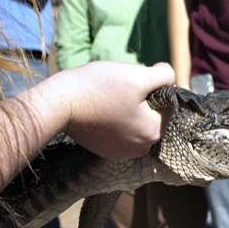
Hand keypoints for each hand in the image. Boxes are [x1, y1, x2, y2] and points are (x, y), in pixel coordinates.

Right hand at [49, 61, 175, 159]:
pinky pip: (121, 130)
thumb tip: (171, 77)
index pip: (167, 103)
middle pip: (152, 113)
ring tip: (108, 99)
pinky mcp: (106, 151)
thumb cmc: (99, 88)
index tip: (132, 83)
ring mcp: (122, 152)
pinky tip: (100, 109)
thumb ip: (164, 76)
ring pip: (136, 120)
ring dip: (129, 107)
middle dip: (141, 98)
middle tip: (119, 89)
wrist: (57, 105)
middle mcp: (141, 149)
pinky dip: (115, 118)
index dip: (153, 87)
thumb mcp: (138, 75)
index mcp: (153, 132)